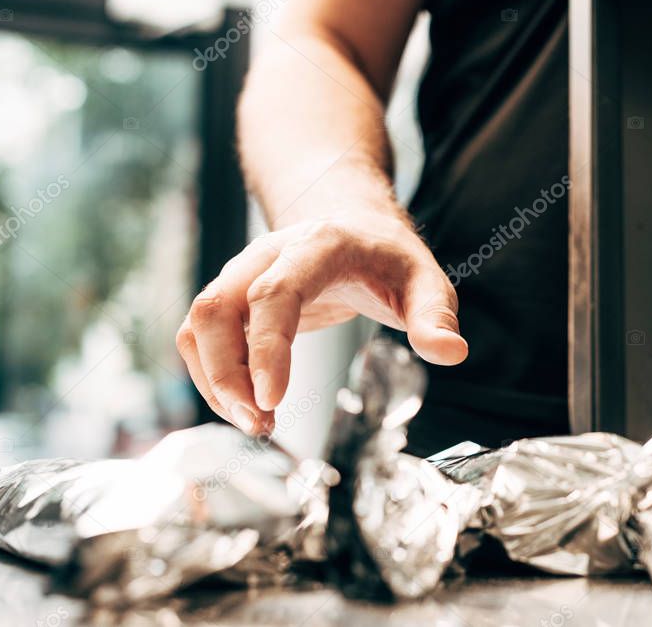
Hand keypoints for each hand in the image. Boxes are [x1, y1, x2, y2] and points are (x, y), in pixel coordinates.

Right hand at [176, 215, 467, 435]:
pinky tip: (248, 407)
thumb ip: (435, 316)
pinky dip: (213, 377)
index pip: (276, 291)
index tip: (272, 400)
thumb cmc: (389, 259)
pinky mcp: (233, 298)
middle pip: (217, 306)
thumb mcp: (425, 281)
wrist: (354, 225)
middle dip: (227, 374)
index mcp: (319, 245)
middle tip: (261, 426)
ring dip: (214, 381)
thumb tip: (452, 353)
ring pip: (199, 324)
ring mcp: (242, 273)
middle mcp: (267, 254)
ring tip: (256, 425)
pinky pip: (201, 337)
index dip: (267, 345)